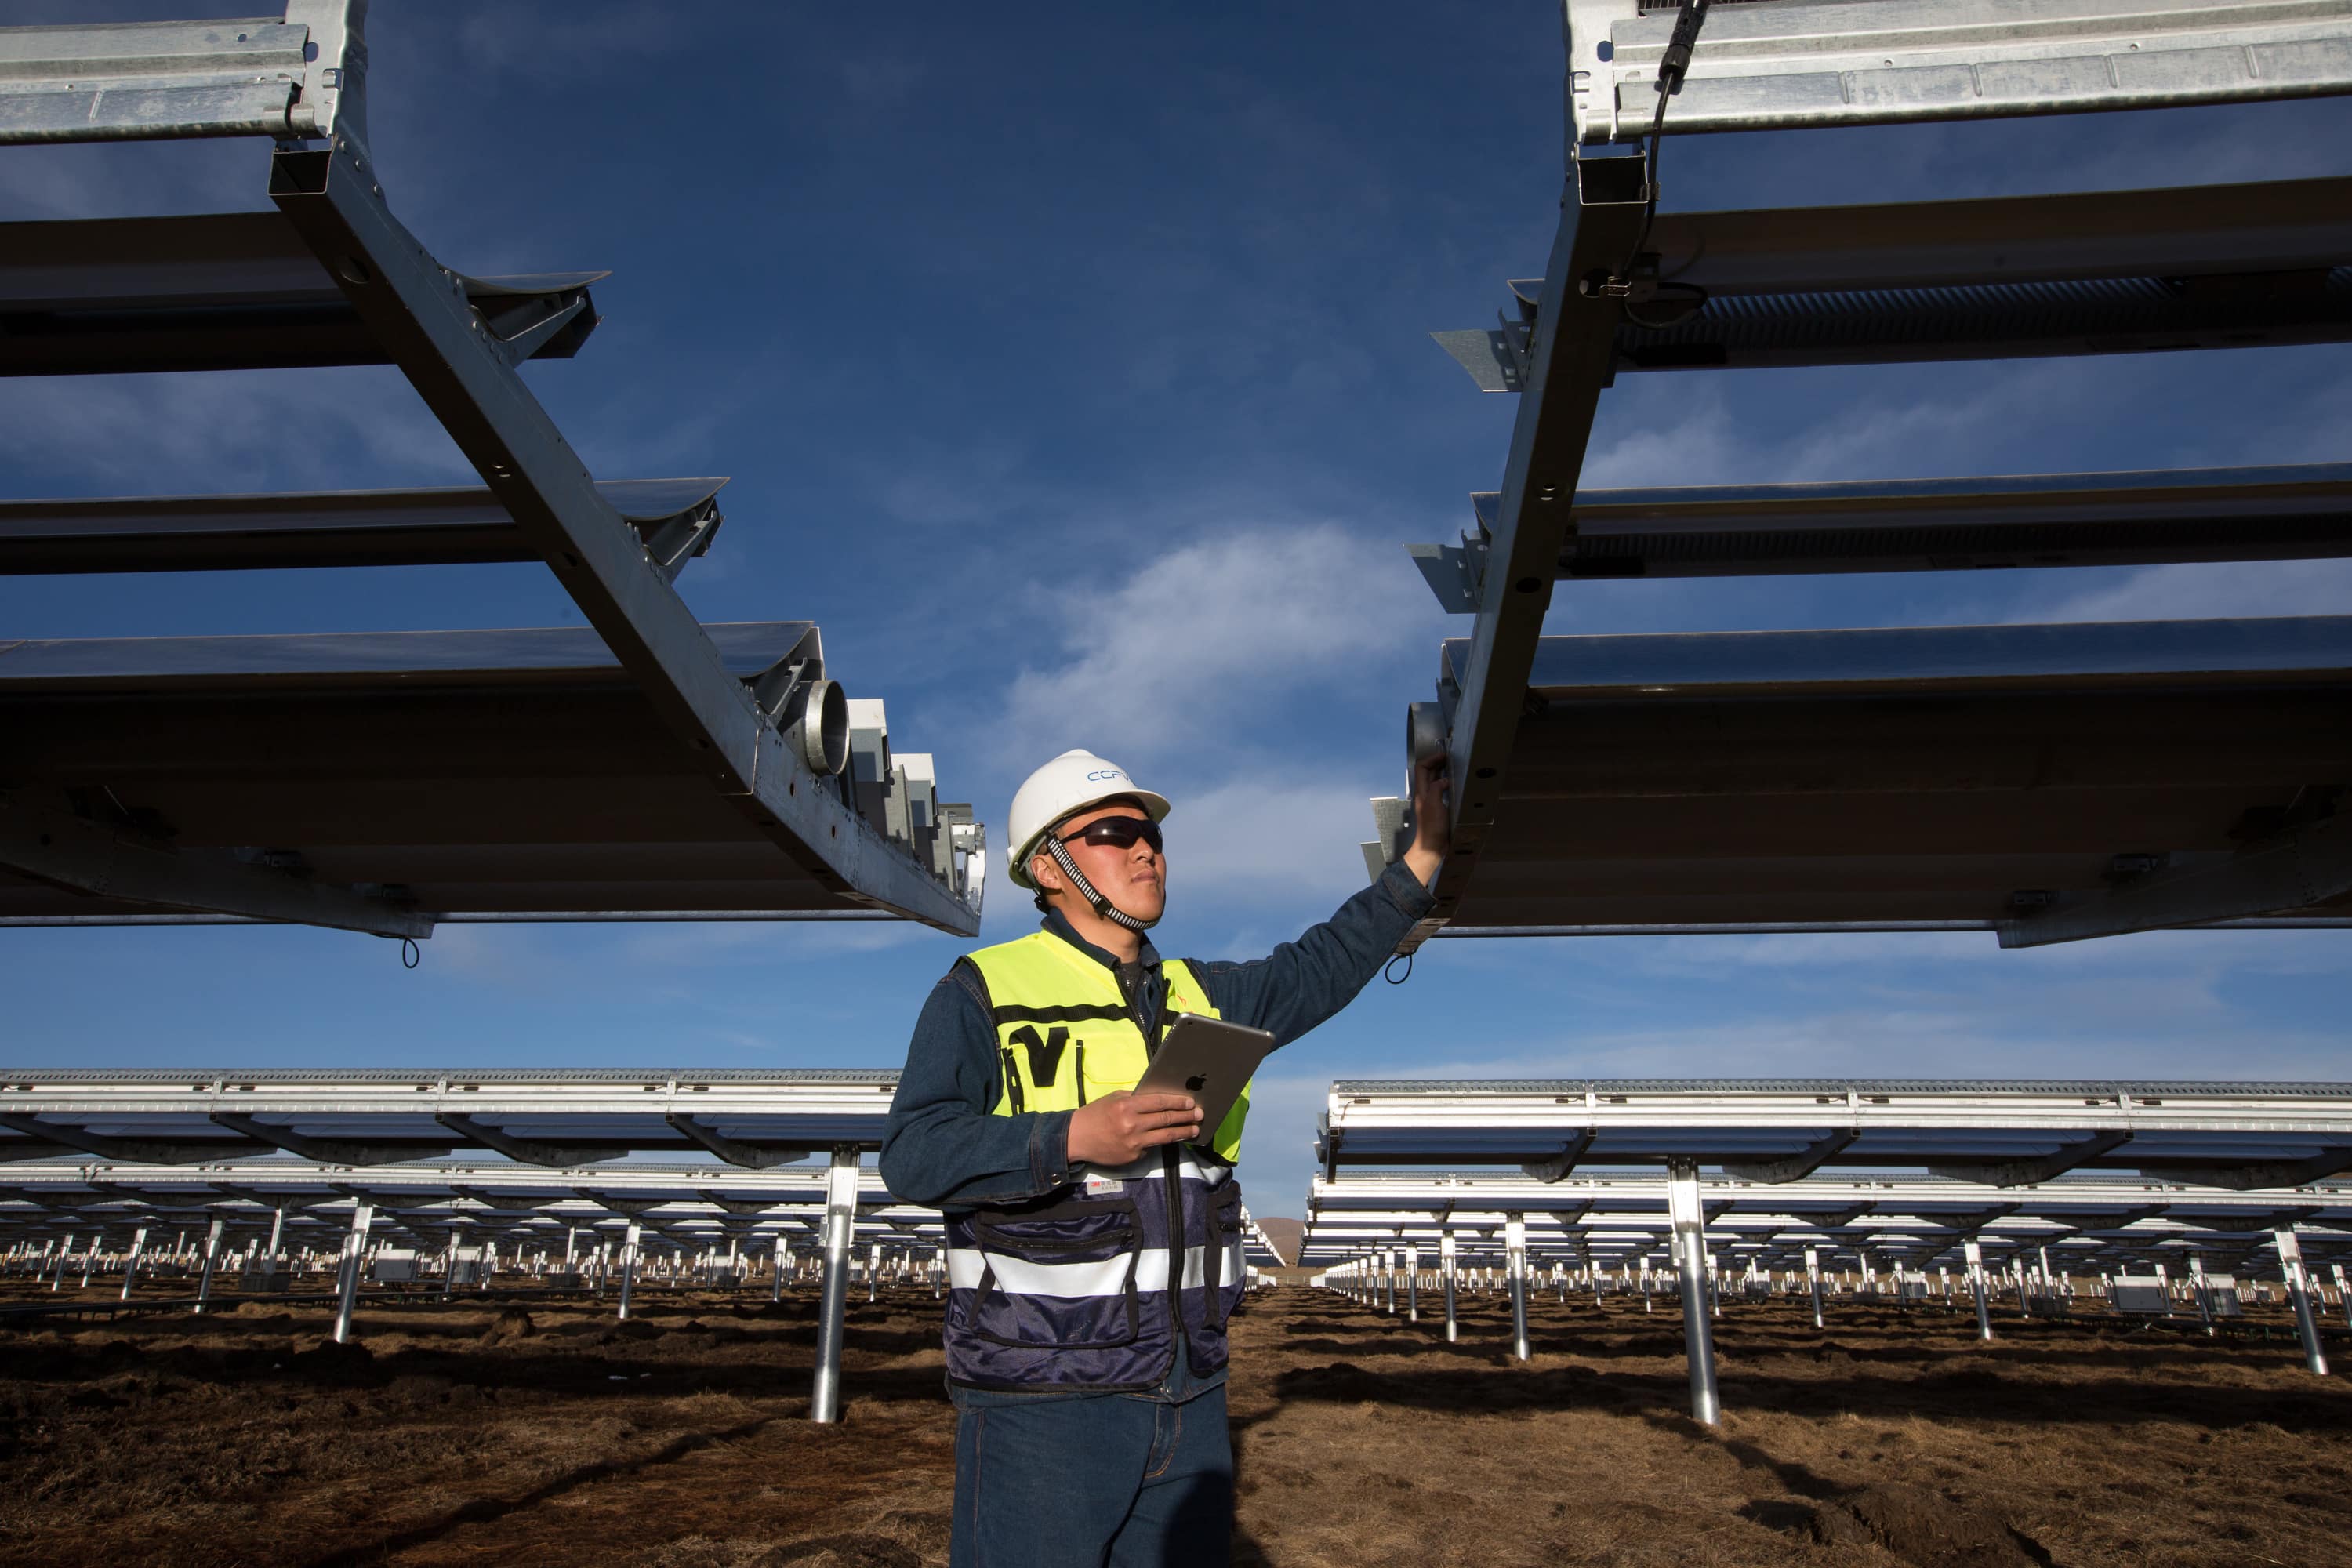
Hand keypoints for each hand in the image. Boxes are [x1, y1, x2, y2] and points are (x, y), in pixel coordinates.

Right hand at [1067, 1091, 1202, 1165]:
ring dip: (1183, 1132)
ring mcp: (1134, 1143)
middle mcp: (1133, 1124)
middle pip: (1166, 1120)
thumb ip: (1136, 1099)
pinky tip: (1169, 1138)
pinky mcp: (1134, 1156)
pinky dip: (1159, 1142)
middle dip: (1186, 1117)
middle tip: (1199, 1115)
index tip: (1190, 1102)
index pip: (1159, 1102)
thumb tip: (1159, 1099)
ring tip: (1194, 1130)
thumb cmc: (1096, 1114)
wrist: (1077, 1138)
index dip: (1178, 1102)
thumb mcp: (1114, 1099)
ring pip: (1165, 1136)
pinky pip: (1151, 1147)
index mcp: (1127, 1106)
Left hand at [1401, 749, 1452, 885]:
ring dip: (1442, 773)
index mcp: (1421, 792)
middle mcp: (1425, 795)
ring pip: (1435, 783)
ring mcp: (1431, 803)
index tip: (1444, 755)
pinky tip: (1455, 787)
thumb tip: (1443, 780)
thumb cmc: (1431, 828)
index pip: (1422, 769)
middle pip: (1428, 774)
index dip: (1431, 759)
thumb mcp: (1434, 804)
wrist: (1431, 848)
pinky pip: (1441, 793)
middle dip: (1438, 764)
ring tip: (1455, 769)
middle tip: (1451, 759)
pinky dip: (1447, 786)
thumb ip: (1436, 788)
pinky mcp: (1438, 810)